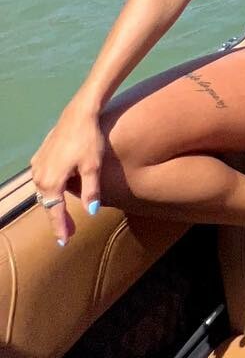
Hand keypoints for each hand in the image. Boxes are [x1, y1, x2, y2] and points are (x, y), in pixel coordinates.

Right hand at [31, 104, 106, 246]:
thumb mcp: (94, 166)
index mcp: (51, 182)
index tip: (63, 243)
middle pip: (48, 204)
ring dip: (54, 204)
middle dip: (57, 219)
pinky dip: (51, 190)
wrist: (78, 114)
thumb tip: (90, 212)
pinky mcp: (40, 157)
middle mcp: (39, 176)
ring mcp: (37, 166)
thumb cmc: (88, 140)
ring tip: (64, 216)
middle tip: (68, 234)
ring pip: (44, 192)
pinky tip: (58, 193)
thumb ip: (91, 191)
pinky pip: (43, 179)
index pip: (56, 211)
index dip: (60, 227)